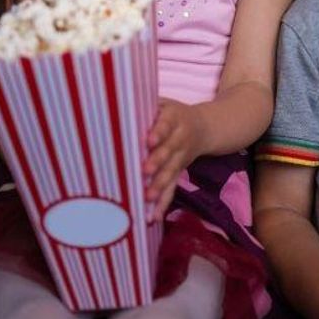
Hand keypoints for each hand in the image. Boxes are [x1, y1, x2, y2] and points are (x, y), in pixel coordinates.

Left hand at [143, 99, 203, 222]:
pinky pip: (172, 189)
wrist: (205, 127)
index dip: (158, 133)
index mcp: (174, 118)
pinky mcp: (179, 173)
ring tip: (147, 198)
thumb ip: (143, 105)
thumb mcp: (163, 103)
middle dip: (157, 162)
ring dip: (159, 186)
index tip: (149, 140)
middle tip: (144, 171)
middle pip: (169, 152)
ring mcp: (181, 158)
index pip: (165, 125)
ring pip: (171, 173)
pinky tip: (153, 216)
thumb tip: (113, 104)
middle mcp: (180, 139)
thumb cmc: (172, 113)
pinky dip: (163, 203)